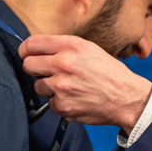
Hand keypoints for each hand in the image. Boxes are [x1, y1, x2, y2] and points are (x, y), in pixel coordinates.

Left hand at [19, 34, 151, 131]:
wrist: (126, 97)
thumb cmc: (109, 73)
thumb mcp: (89, 49)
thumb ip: (64, 48)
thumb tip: (40, 50)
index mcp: (70, 46)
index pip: (32, 44)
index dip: (25, 50)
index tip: (26, 54)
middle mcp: (63, 64)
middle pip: (28, 65)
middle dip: (34, 69)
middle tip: (45, 72)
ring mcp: (61, 87)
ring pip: (38, 86)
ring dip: (48, 87)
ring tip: (67, 87)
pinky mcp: (62, 106)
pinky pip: (50, 103)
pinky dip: (59, 102)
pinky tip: (74, 99)